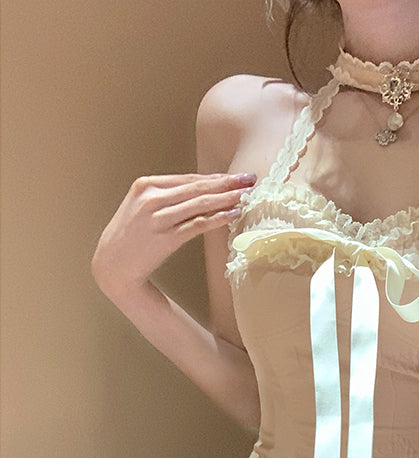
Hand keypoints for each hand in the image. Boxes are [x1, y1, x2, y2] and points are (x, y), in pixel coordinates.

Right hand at [91, 172, 255, 302]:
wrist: (113, 265)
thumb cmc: (130, 238)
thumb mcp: (141, 208)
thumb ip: (165, 197)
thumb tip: (200, 192)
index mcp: (146, 185)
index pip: (188, 178)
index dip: (216, 177)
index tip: (236, 176)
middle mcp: (151, 198)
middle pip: (197, 187)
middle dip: (227, 183)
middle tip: (250, 179)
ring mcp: (158, 218)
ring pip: (200, 204)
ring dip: (227, 199)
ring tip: (248, 195)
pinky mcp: (165, 238)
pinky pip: (197, 225)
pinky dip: (217, 219)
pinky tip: (233, 215)